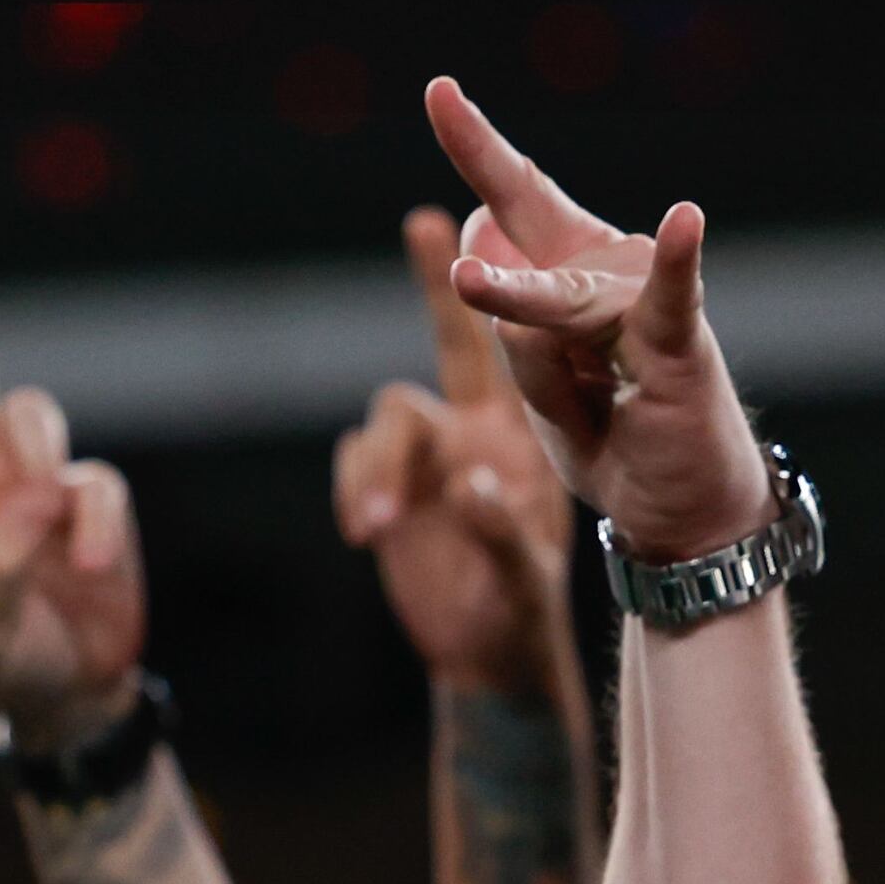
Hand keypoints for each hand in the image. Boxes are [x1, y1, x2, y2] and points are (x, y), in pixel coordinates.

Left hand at [0, 244, 147, 751]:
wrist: (73, 687)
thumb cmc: (5, 654)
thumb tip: (34, 501)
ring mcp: (35, 486)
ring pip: (32, 419)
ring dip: (36, 453)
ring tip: (46, 517)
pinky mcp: (91, 502)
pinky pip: (94, 485)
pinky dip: (93, 522)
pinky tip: (90, 566)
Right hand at [335, 207, 576, 689]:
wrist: (485, 658)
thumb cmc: (521, 617)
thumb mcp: (526, 583)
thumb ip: (500, 535)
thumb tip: (470, 486)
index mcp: (525, 438)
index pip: (523, 359)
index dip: (517, 300)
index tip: (518, 240)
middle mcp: (477, 430)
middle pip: (452, 340)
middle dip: (436, 283)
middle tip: (426, 225)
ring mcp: (430, 456)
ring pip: (393, 416)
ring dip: (383, 463)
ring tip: (384, 523)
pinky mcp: (388, 485)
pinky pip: (358, 462)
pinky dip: (359, 489)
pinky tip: (369, 532)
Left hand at [423, 76, 770, 565]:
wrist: (681, 515)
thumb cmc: (618, 446)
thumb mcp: (548, 408)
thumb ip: (525, 352)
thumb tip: (499, 280)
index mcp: (563, 284)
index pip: (511, 209)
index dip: (477, 148)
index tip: (440, 90)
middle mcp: (602, 279)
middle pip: (532, 212)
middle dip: (485, 156)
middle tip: (441, 97)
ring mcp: (641, 308)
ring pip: (562, 297)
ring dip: (518, 294)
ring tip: (468, 282)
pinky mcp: (679, 347)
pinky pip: (672, 301)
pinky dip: (676, 264)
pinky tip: (684, 223)